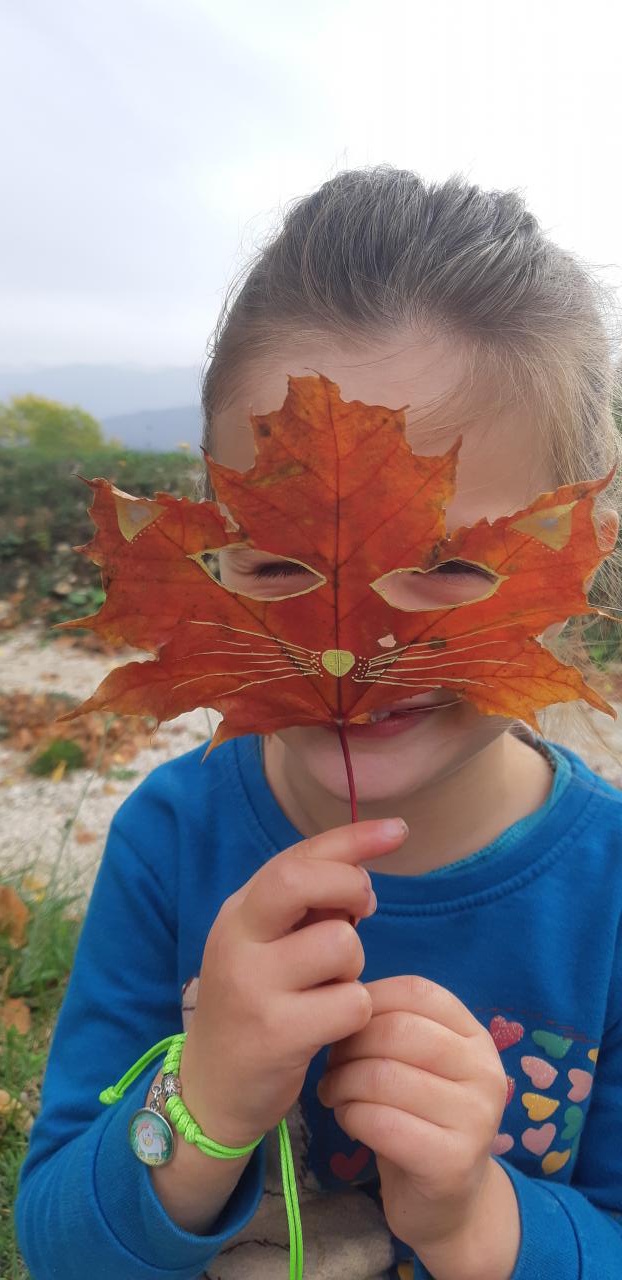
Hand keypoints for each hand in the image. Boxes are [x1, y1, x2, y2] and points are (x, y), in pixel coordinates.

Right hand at [180, 818, 408, 1149]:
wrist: (212, 1090)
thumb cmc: (255, 1007)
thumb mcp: (265, 948)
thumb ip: (303, 910)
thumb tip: (360, 875)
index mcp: (238, 912)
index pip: (296, 856)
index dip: (352, 837)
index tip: (398, 830)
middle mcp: (237, 939)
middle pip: (304, 880)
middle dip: (350, 887)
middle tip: (362, 911)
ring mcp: (252, 985)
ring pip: (342, 944)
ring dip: (354, 967)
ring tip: (329, 989)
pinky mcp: (275, 1033)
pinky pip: (351, 1002)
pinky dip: (354, 1012)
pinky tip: (328, 1027)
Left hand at [317, 974, 509, 1258]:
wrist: (448, 1203)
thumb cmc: (419, 1118)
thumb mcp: (416, 1064)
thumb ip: (393, 1026)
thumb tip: (341, 994)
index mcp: (475, 1037)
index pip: (417, 991)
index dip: (369, 999)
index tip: (344, 1023)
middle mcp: (485, 1071)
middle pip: (397, 1030)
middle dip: (349, 1044)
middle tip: (330, 1065)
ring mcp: (475, 1118)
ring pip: (383, 1076)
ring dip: (342, 1082)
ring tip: (333, 1093)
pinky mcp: (453, 1162)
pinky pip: (380, 1122)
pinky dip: (350, 1116)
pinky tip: (348, 1121)